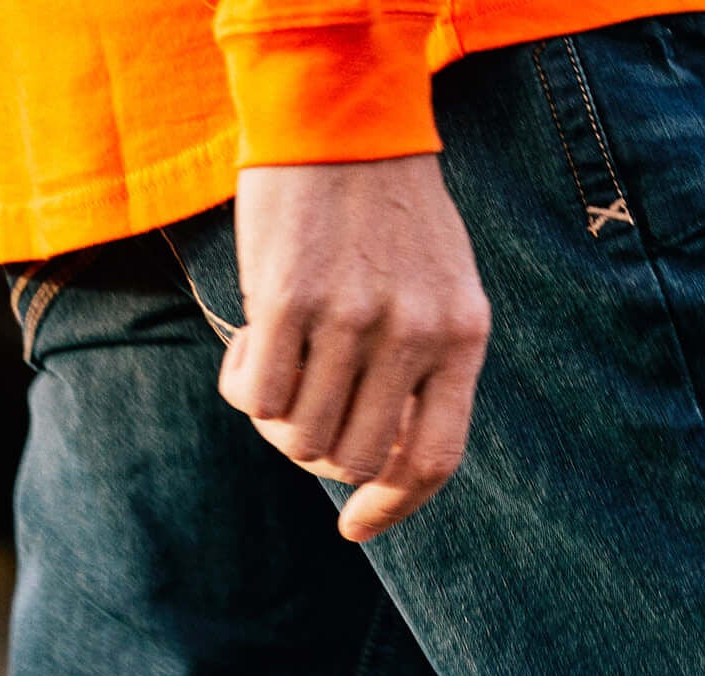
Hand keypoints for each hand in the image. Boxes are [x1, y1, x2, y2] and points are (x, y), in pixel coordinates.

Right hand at [219, 156, 491, 544]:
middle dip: (321, 452)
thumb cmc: (384, 212)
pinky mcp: (288, 302)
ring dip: (277, 417)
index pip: (433, 461)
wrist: (337, 117)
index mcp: (462, 334)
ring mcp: (351, 318)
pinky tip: (253, 338)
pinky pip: (254, 399)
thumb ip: (425, 371)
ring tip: (280, 360)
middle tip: (305, 406)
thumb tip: (379, 467)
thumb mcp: (437, 288)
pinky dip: (243, 384)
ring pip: (299, 437)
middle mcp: (413, 331)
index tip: (355, 528)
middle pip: (354, 458)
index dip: (391, 509)